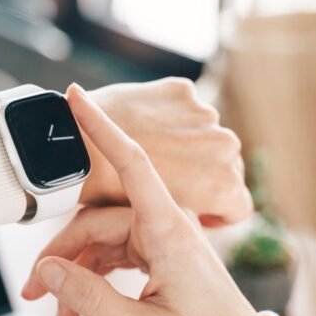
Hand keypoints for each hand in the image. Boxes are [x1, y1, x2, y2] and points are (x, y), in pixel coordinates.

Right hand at [23, 84, 274, 315]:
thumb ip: (90, 297)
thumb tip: (48, 270)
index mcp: (169, 230)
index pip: (132, 163)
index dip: (101, 128)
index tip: (75, 97)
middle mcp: (165, 225)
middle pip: (95, 223)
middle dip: (60, 257)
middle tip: (32, 292)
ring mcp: (162, 239)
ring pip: (101, 242)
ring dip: (75, 276)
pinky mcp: (160, 254)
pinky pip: (115, 256)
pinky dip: (93, 281)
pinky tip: (75, 311)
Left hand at [80, 78, 251, 226]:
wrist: (77, 149)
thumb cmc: (113, 198)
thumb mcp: (159, 224)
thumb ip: (188, 217)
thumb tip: (193, 219)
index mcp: (223, 187)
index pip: (238, 205)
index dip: (216, 213)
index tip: (193, 212)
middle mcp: (224, 148)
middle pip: (226, 168)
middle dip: (203, 176)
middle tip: (167, 184)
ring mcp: (204, 116)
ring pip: (206, 136)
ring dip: (189, 145)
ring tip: (153, 156)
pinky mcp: (182, 91)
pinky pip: (185, 109)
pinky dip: (171, 118)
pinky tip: (144, 131)